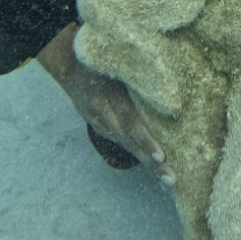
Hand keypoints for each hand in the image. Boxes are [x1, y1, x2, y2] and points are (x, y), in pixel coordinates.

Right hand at [37, 23, 175, 185]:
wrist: (68, 64)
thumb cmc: (101, 57)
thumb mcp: (117, 62)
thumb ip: (137, 75)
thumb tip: (167, 87)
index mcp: (106, 97)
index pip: (129, 121)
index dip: (145, 139)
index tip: (161, 156)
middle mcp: (102, 114)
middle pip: (129, 140)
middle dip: (151, 162)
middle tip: (171, 181)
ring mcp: (100, 123)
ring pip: (126, 145)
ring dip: (148, 164)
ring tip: (168, 182)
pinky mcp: (101, 127)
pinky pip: (123, 142)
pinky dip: (139, 154)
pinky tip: (155, 168)